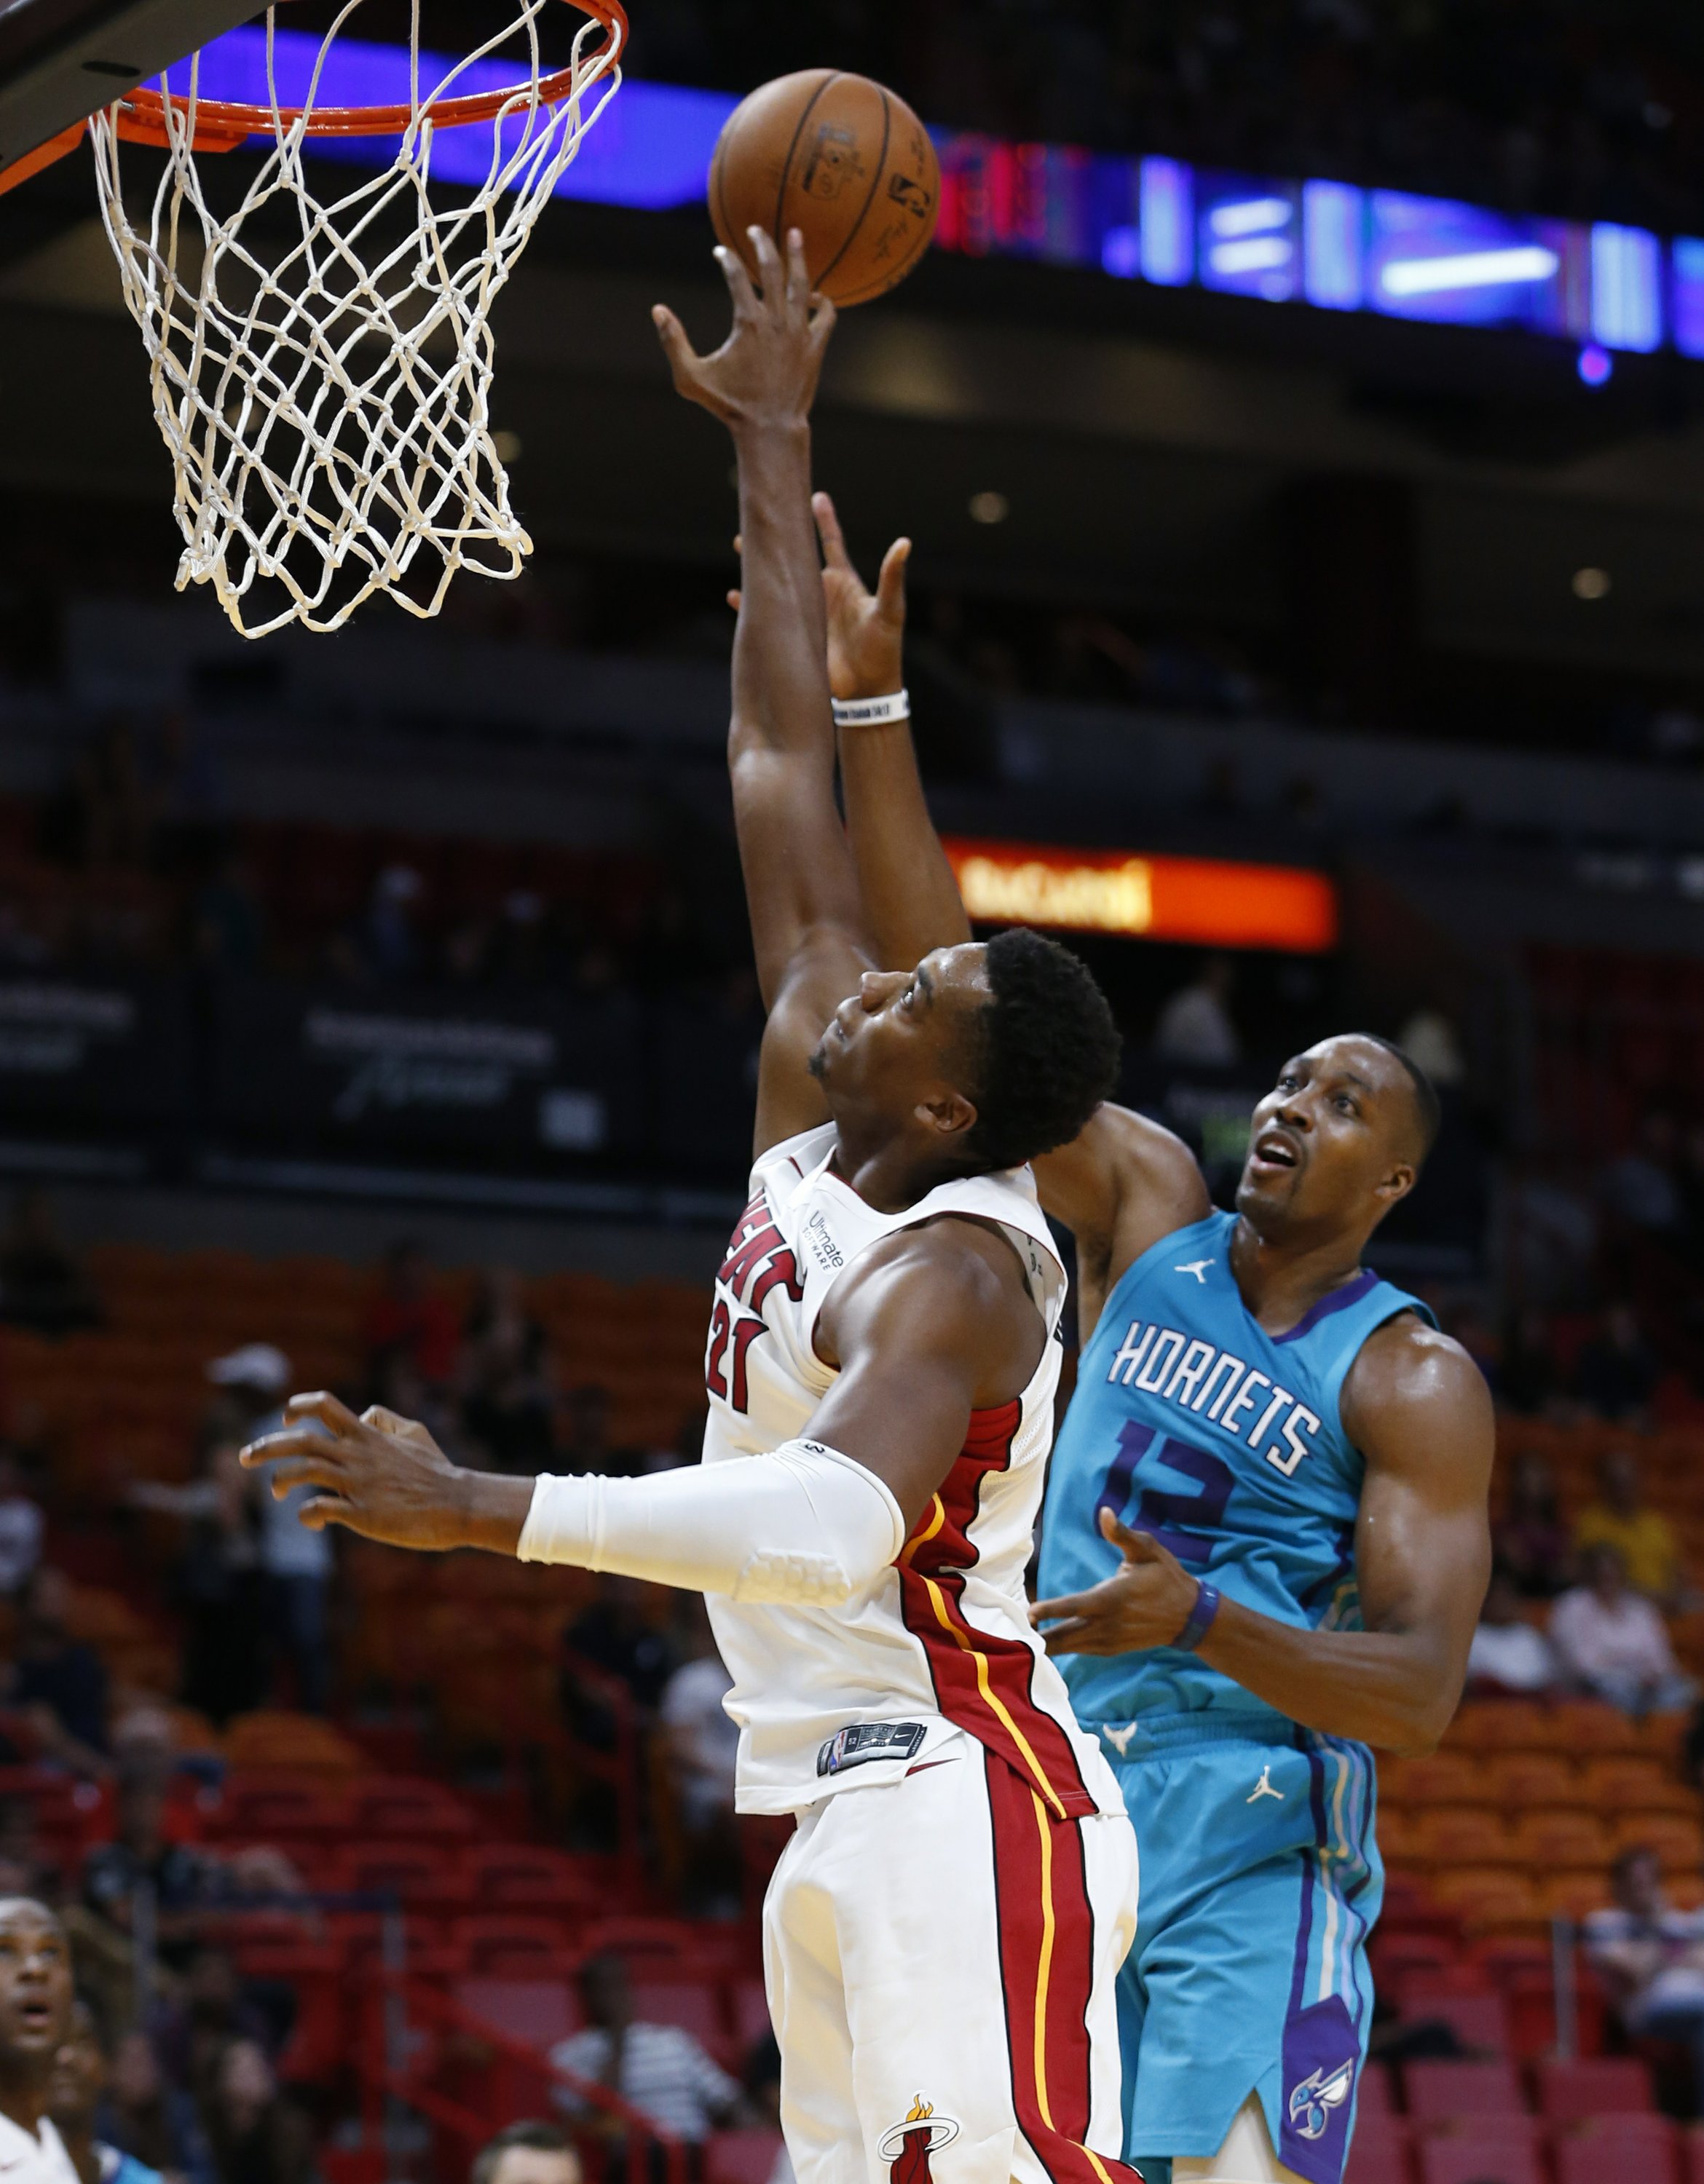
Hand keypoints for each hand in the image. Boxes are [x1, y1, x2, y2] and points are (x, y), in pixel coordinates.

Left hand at [239, 1392, 469, 1549]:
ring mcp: (357, 1484)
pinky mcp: (361, 1513)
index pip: (324, 1405)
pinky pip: (320, 1509)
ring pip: (303, 1471)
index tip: (286, 1417)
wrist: (457, 1504)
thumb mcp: (415, 1433)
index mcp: (367, 1435)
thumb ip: (385, 1420)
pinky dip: (307, 1515)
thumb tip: (362, 1416)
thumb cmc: (437, 1471)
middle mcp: (357, 1455)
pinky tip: (312, 1521)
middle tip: (244, 1457)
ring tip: (275, 1492)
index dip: (298, 1406)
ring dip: (279, 1480)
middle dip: (266, 1446)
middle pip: (300, 1440)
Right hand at [653, 227, 835, 431]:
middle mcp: (775, 320)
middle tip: (755, 229)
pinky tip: (815, 294)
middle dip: (762, 244)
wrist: (770, 429)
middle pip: (771, 268)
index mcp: (747, 321)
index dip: (726, 259)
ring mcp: (799, 332)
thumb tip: (657, 310)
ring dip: (797, 256)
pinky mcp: (815, 347)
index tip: (720, 253)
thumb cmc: (728, 405)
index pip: (735, 275)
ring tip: (794, 234)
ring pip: (801, 283)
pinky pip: (826, 315)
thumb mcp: (691, 378)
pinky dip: (822, 301)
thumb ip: (673, 342)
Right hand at [724, 494, 909, 698]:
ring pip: (776, 582)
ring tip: (740, 546)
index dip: (824, 519)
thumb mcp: (890, 610)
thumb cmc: (883, 648)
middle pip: (796, 557)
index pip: (831, 542)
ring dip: (759, 566)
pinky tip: (735, 595)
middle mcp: (821, 592)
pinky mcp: (794, 633)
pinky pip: (767, 616)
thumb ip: (892, 577)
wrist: (867, 689)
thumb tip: (905, 543)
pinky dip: (750, 606)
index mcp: (843, 582)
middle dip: (780, 538)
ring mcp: (805, 612)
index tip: (815, 496)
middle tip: (762, 516)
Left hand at [1029, 1507, 1201, 1655]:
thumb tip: (1104, 1513)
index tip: (1029, 1612)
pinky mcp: (1110, 1649)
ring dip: (1046, 1645)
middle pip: (1065, 1635)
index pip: (1075, 1606)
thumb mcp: (1148, 1550)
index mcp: (1112, 1598)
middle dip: (1038, 1636)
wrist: (1188, 1617)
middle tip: (1010, 1632)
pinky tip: (1042, 1645)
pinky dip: (1061, 1649)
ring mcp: (1108, 1640)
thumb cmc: (1165, 1577)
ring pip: (1070, 1647)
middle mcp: (1107, 1624)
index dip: (1051, 1610)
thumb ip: (1122, 1534)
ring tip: (1018, 1639)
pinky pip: (1079, 1651)